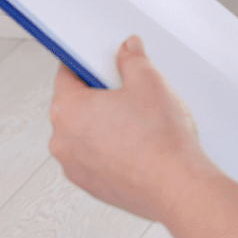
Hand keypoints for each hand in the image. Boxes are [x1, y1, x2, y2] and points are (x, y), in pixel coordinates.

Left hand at [48, 36, 211, 221]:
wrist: (177, 187)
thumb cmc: (159, 141)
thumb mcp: (148, 82)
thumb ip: (132, 59)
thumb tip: (127, 50)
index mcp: (66, 109)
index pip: (67, 72)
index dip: (88, 64)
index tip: (101, 64)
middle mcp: (61, 140)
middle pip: (75, 105)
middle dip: (99, 96)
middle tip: (128, 94)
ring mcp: (73, 166)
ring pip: (84, 133)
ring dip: (104, 125)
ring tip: (137, 124)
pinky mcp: (90, 185)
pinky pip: (94, 158)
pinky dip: (110, 150)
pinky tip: (137, 147)